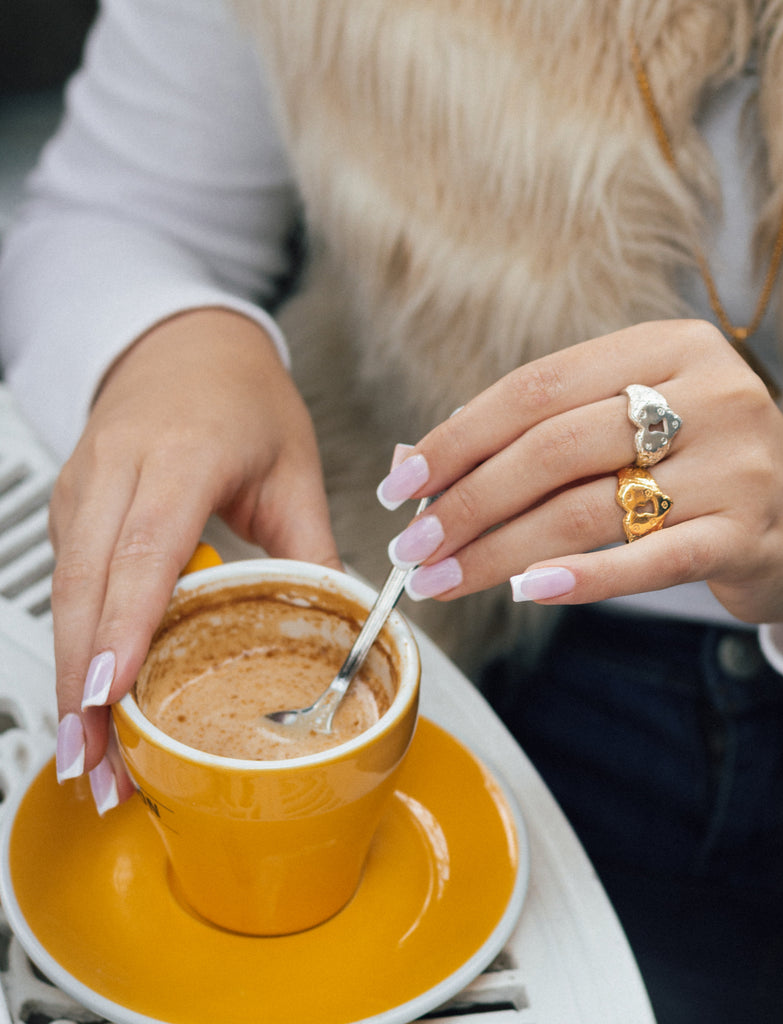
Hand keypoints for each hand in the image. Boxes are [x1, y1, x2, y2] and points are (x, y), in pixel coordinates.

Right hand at [50, 309, 338, 810]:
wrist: (184, 344)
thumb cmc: (241, 395)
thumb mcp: (294, 466)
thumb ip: (311, 546)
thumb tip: (341, 619)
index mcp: (182, 456)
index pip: (145, 552)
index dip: (123, 628)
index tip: (110, 695)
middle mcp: (117, 473)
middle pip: (85, 591)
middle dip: (85, 688)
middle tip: (102, 768)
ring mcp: (84, 489)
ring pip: (64, 596)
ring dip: (72, 680)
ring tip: (96, 758)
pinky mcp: (72, 508)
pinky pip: (67, 584)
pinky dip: (75, 646)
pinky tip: (93, 700)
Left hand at [375, 320, 782, 647]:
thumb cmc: (703, 468)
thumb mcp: (632, 427)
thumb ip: (539, 434)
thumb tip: (416, 463)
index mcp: (669, 346)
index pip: (537, 386)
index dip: (458, 436)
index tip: (402, 485)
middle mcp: (708, 392)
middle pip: (554, 446)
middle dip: (468, 501)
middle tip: (414, 546)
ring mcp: (734, 463)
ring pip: (587, 508)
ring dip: (500, 550)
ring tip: (444, 580)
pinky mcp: (748, 534)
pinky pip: (645, 560)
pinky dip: (579, 578)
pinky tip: (524, 591)